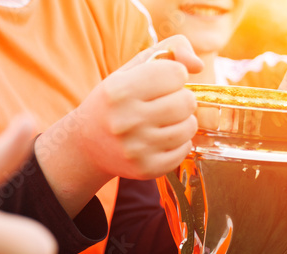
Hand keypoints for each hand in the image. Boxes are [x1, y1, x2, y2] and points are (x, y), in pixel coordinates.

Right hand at [37, 35, 204, 184]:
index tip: (162, 81)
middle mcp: (127, 120)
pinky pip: (185, 149)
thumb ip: (169, 51)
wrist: (87, 145)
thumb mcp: (131, 68)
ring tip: (165, 120)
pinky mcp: (147, 168)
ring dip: (183, 120)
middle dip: (181, 98)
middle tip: (166, 102)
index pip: (176, 73)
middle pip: (187, 101)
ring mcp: (137, 148)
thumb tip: (198, 64)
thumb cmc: (115, 101)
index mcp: (120, 91)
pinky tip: (163, 138)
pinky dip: (180, 142)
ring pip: (190, 126)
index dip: (174, 74)